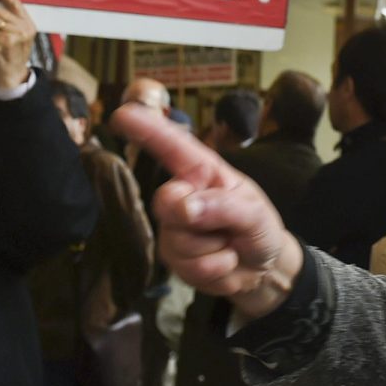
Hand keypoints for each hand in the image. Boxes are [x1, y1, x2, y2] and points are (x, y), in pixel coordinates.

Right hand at [109, 103, 302, 319]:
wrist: (262, 270)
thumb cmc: (259, 229)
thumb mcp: (255, 214)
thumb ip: (223, 206)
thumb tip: (183, 207)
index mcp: (204, 172)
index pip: (172, 147)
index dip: (147, 129)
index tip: (122, 114)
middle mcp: (183, 194)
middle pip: (167, 202)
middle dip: (196, 220)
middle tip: (227, 229)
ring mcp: (173, 226)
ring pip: (180, 241)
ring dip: (214, 251)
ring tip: (229, 246)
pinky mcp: (171, 256)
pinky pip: (187, 267)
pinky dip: (214, 270)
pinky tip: (223, 262)